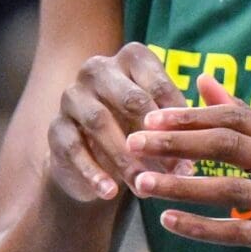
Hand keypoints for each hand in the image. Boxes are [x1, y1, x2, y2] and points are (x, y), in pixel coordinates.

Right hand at [44, 41, 186, 206]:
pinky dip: (92, 172)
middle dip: (154, 137)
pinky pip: (73, 148)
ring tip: (143, 185)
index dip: (177, 119)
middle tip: (173, 170)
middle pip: (129, 98)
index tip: (194, 150)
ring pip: (99, 122)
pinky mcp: (56, 127)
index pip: (158, 84)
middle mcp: (98, 70)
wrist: (92, 155)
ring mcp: (73, 96)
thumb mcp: (160, 123)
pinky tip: (109, 192)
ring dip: (124, 158)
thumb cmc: (137, 129)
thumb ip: (177, 128)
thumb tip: (194, 152)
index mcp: (132, 58)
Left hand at [130, 74, 250, 251]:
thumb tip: (203, 77)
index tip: (147, 118)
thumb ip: (242, 113)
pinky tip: (168, 221)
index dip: (188, 117)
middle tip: (133, 143)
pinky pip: (236, 230)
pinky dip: (199, 226)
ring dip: (180, 187)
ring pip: (228, 189)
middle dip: (176, 144)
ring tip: (141, 184)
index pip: (232, 116)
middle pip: (227, 145)